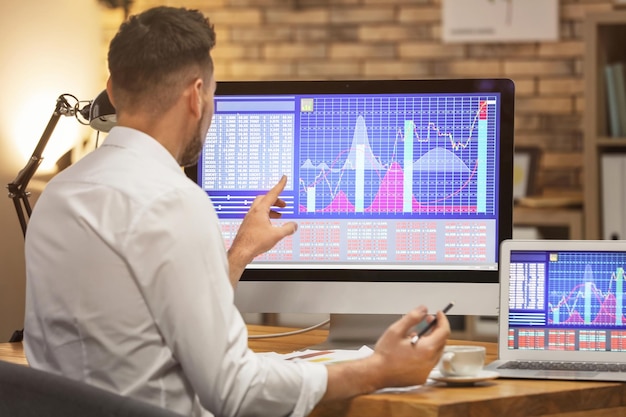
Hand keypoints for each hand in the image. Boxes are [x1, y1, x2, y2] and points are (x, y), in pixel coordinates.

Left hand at [227, 176, 297, 284]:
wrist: (241, 252)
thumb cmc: (255, 242)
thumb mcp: (277, 235)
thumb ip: (288, 229)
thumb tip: (294, 225)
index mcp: (260, 210)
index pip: (272, 194)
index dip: (280, 185)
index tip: (283, 178)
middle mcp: (253, 212)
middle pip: (265, 199)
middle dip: (276, 199)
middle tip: (284, 204)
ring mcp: (249, 218)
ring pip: (261, 207)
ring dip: (271, 208)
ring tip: (279, 214)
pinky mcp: (248, 225)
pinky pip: (258, 215)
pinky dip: (266, 215)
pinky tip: (270, 224)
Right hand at [322, 306, 449, 400]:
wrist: (376, 373)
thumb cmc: (385, 354)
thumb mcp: (396, 330)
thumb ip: (412, 317)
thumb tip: (423, 309)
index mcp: (427, 349)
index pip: (444, 331)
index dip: (442, 320)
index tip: (438, 314)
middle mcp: (430, 361)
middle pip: (441, 341)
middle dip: (436, 330)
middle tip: (427, 322)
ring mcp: (426, 371)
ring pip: (436, 352)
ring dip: (431, 342)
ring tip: (415, 336)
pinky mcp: (422, 377)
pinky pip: (429, 362)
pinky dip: (426, 354)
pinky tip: (412, 350)